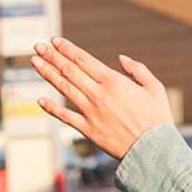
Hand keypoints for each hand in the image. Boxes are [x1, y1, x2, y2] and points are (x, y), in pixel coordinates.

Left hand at [31, 37, 172, 158]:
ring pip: (64, 89)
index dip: (67, 49)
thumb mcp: (155, 88)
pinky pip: (65, 117)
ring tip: (35, 62)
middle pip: (69, 71)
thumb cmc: (157, 118)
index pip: (84, 60)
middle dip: (52, 56)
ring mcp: (91, 112)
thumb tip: (121, 58)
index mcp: (114, 81)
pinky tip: (39, 100)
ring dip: (48, 74)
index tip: (55, 40)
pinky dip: (51, 108)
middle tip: (38, 46)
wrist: (153, 150)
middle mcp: (98, 94)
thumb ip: (138, 70)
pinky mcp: (88, 130)